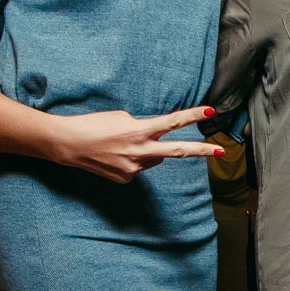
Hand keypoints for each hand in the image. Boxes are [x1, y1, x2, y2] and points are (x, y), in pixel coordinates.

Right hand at [51, 106, 223, 183]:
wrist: (67, 145)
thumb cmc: (93, 125)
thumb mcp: (122, 118)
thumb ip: (144, 128)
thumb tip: (155, 141)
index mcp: (139, 131)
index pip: (172, 122)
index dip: (192, 116)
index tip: (210, 111)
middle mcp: (140, 152)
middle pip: (177, 151)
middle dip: (201, 151)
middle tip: (222, 151)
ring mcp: (134, 168)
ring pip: (154, 158)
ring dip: (146, 150)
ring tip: (121, 144)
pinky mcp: (126, 179)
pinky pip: (139, 167)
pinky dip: (132, 160)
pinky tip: (114, 156)